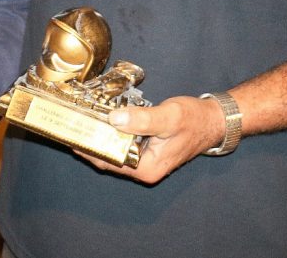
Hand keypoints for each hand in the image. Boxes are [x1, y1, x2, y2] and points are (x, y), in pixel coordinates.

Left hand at [76, 95, 224, 183]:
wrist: (214, 120)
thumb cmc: (194, 119)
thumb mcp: (169, 117)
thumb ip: (142, 119)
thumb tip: (113, 120)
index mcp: (147, 168)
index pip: (108, 161)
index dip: (88, 146)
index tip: (72, 131)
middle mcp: (144, 169)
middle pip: (108, 157)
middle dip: (90, 140)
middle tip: (72, 121)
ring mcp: (145, 161)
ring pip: (114, 150)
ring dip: (99, 136)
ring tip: (81, 118)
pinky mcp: (146, 150)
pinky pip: (123, 143)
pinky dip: (111, 132)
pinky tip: (102, 118)